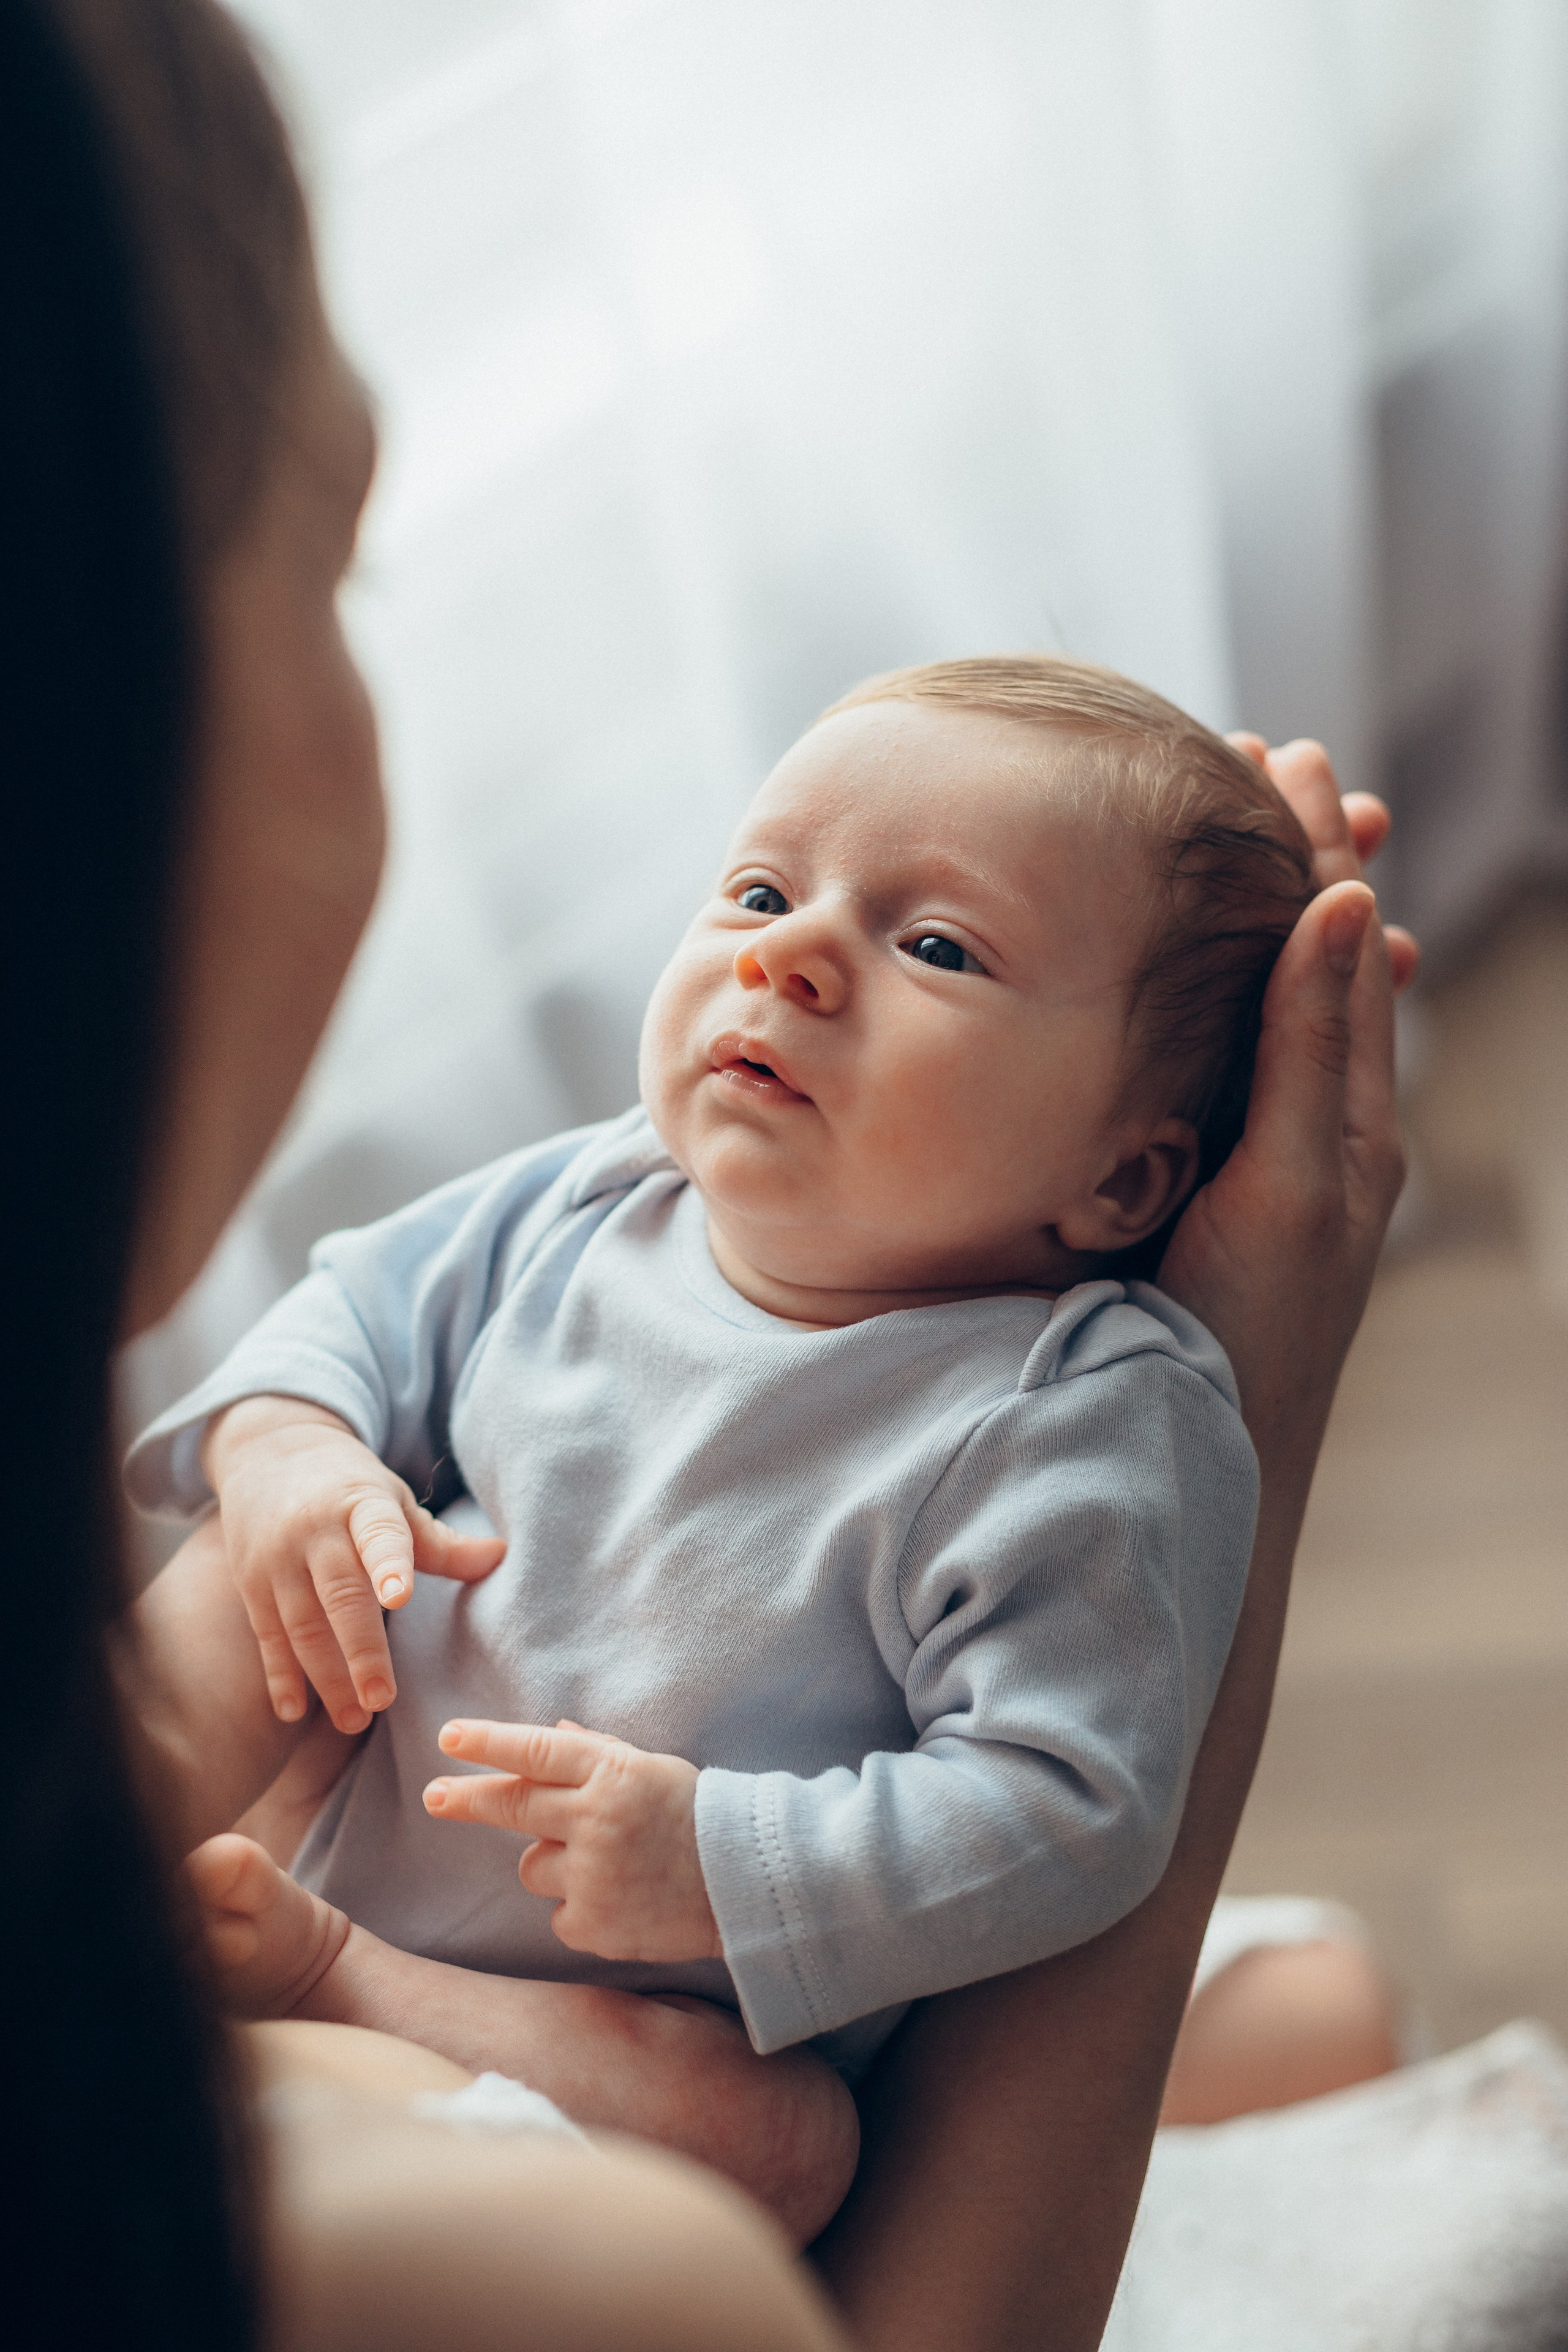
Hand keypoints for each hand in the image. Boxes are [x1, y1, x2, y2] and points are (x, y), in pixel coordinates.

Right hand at [203, 1395, 504, 1733]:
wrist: (269, 1452)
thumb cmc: (349, 1485)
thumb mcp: (394, 1500)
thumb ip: (440, 1542)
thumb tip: (501, 1557)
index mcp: (361, 1504)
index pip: (378, 1535)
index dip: (389, 1565)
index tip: (400, 1598)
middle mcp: (314, 1531)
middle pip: (339, 1595)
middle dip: (360, 1650)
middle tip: (382, 1699)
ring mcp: (277, 1559)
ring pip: (301, 1624)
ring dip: (327, 1677)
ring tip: (355, 1719)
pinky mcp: (251, 1583)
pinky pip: (267, 1635)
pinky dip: (280, 1675)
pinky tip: (296, 1712)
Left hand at [423, 1717, 722, 1964]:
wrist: (747, 1883)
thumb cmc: (698, 1817)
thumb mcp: (650, 1770)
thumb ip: (597, 1753)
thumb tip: (551, 1731)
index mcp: (612, 1773)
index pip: (536, 1750)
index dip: (488, 1743)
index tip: (449, 1736)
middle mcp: (596, 1819)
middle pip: (512, 1805)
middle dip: (466, 1798)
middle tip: (435, 1796)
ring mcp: (593, 1874)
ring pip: (532, 1866)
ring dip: (554, 1863)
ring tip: (610, 1866)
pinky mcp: (594, 1923)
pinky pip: (558, 1912)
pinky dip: (580, 1909)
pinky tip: (622, 1902)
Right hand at [1159, 737, 1412, 1453]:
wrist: (1210, 1461)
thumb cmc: (1253, 1338)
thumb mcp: (1291, 1182)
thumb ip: (1313, 1050)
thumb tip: (1346, 905)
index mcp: (1350, 1117)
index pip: (1339, 946)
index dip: (1312, 848)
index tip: (1285, 756)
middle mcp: (1320, 1129)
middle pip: (1318, 963)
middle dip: (1297, 862)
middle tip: (1269, 764)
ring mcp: (1274, 1163)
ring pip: (1285, 1010)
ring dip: (1273, 919)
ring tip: (1264, 846)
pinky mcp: (1226, 1197)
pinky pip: (1250, 1070)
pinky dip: (1252, 1002)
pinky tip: (1243, 994)